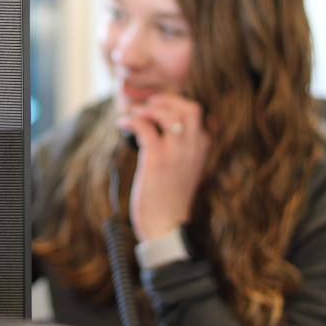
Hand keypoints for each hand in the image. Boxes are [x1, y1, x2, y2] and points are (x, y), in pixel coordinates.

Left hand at [117, 94, 209, 241]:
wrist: (166, 225)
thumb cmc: (171, 198)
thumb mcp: (186, 168)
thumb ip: (182, 148)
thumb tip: (159, 128)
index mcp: (202, 148)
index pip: (197, 114)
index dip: (175, 104)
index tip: (158, 107)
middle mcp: (194, 147)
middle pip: (189, 108)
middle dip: (167, 100)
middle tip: (149, 104)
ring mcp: (176, 152)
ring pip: (167, 113)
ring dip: (147, 109)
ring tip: (134, 114)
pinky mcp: (157, 159)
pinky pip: (144, 127)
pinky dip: (131, 121)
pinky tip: (123, 125)